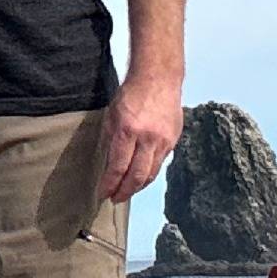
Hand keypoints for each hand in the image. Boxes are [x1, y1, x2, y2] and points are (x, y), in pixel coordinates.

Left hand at [95, 72, 182, 202]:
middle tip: (115, 199)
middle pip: (137, 176)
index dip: (110, 184)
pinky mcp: (173, 140)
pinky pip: (160, 163)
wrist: (158, 78)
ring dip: (138, 186)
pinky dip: (149, 172)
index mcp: (128, 130)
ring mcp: (163, 140)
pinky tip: (141, 176)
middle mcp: (148, 138)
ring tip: (126, 191)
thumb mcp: (111, 116)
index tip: (103, 194)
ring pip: (151, 173)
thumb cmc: (131, 94)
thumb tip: (108, 166)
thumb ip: (110, 141)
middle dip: (125, 191)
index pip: (118, 167)